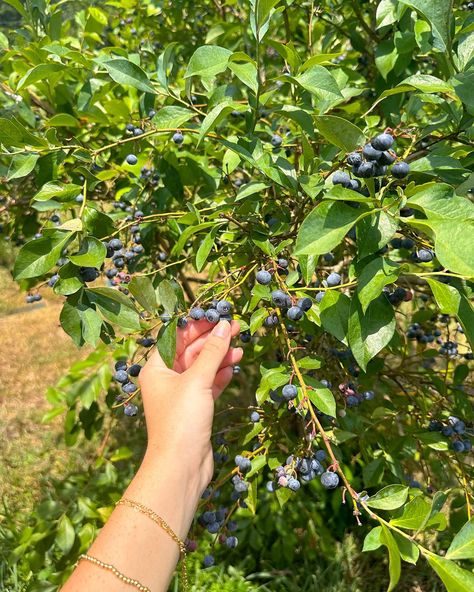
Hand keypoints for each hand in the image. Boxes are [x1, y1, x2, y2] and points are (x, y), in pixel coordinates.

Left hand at [139, 319, 242, 493]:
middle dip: (212, 340)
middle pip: (190, 351)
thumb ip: (212, 351)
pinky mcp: (195, 409)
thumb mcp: (197, 380)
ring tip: (240, 348)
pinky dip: (220, 375)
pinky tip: (233, 367)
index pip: (175, 337)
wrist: (181, 466)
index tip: (217, 315)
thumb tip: (225, 325)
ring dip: (219, 357)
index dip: (196, 325)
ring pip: (202, 368)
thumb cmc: (181, 420)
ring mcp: (181, 395)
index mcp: (156, 369)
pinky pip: (208, 384)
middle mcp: (166, 379)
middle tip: (236, 327)